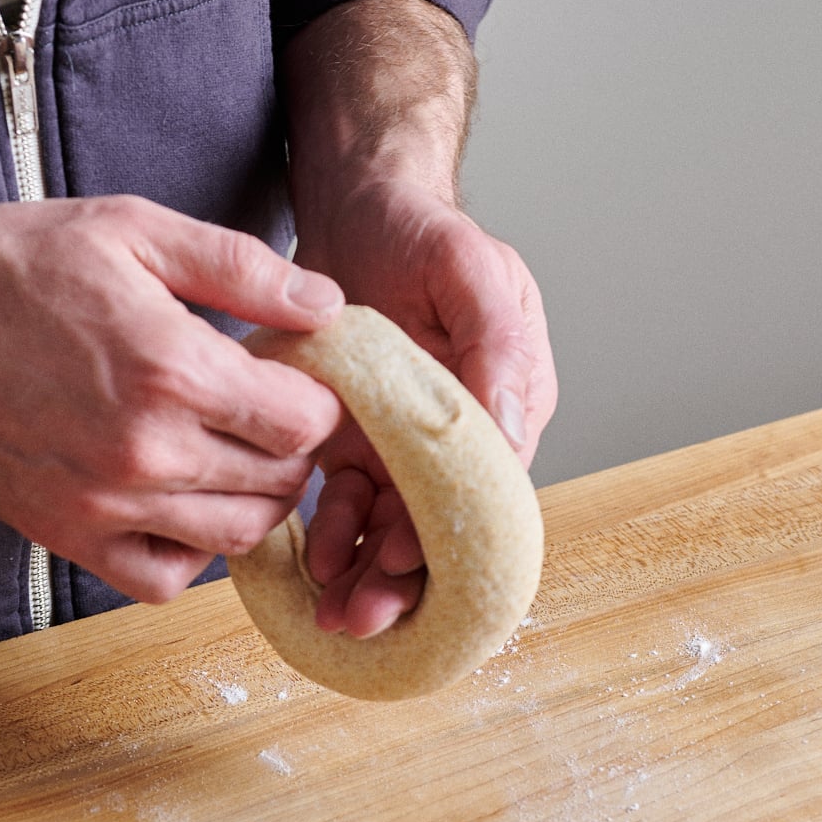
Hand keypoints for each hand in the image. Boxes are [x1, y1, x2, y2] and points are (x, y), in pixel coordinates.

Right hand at [0, 197, 346, 600]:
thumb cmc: (13, 265)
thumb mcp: (134, 230)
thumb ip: (241, 266)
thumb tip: (327, 304)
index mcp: (173, 369)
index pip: (306, 423)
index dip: (315, 397)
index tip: (288, 374)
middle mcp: (146, 451)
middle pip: (281, 483)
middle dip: (292, 447)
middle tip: (263, 410)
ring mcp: (105, 504)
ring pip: (236, 538)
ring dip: (254, 500)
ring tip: (233, 453)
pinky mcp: (67, 536)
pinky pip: (164, 578)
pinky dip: (190, 553)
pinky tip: (181, 502)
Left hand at [296, 174, 555, 636]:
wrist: (359, 204)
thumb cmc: (423, 230)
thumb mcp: (470, 269)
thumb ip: (495, 342)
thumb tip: (513, 423)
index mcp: (508, 398)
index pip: (487, 487)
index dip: (447, 533)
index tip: (403, 561)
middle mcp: (460, 433)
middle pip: (440, 524)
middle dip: (402, 578)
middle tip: (359, 617)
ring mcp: (405, 442)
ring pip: (393, 528)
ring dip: (365, 572)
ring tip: (330, 611)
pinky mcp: (357, 441)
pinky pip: (350, 504)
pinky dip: (332, 535)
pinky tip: (308, 560)